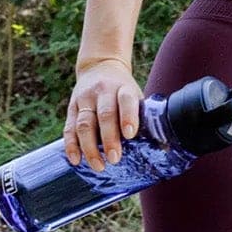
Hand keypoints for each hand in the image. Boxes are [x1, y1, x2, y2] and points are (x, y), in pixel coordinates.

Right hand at [65, 56, 142, 171]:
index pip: (126, 100)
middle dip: (109, 139)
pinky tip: (76, 160)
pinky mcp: (72, 107)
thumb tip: (161, 147)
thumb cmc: (123, 89)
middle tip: (114, 159)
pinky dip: (71, 145)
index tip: (130, 135)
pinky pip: (69, 128)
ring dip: (90, 147)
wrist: (100, 66)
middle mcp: (102, 91)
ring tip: (98, 165)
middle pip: (104, 115)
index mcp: (123, 88)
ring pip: (84, 124)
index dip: (127, 117)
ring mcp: (85, 99)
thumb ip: (142, 116)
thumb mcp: (135, 95)